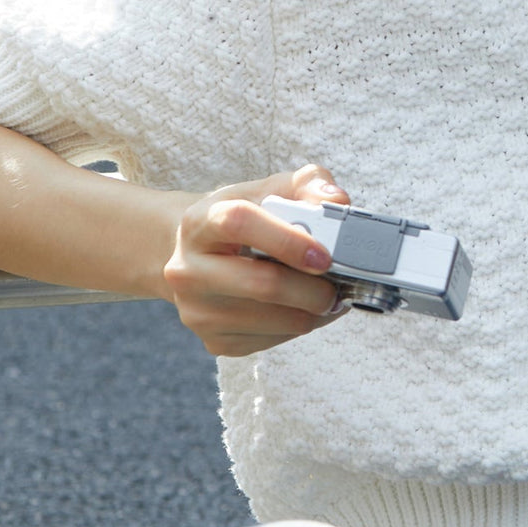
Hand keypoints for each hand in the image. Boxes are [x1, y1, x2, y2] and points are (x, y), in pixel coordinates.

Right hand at [163, 164, 351, 355]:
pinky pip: (273, 341)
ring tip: (325, 296)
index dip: (287, 240)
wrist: (199, 256)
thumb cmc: (243, 220)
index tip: (323, 257)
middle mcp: (188, 270)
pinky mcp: (214, 341)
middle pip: (262, 284)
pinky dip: (300, 328)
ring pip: (276, 321)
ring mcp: (198, 311)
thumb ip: (307, 185)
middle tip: (338, 285)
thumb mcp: (269, 190)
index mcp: (200, 222)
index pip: (239, 223)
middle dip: (314, 289)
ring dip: (314, 312)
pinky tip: (303, 309)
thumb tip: (338, 202)